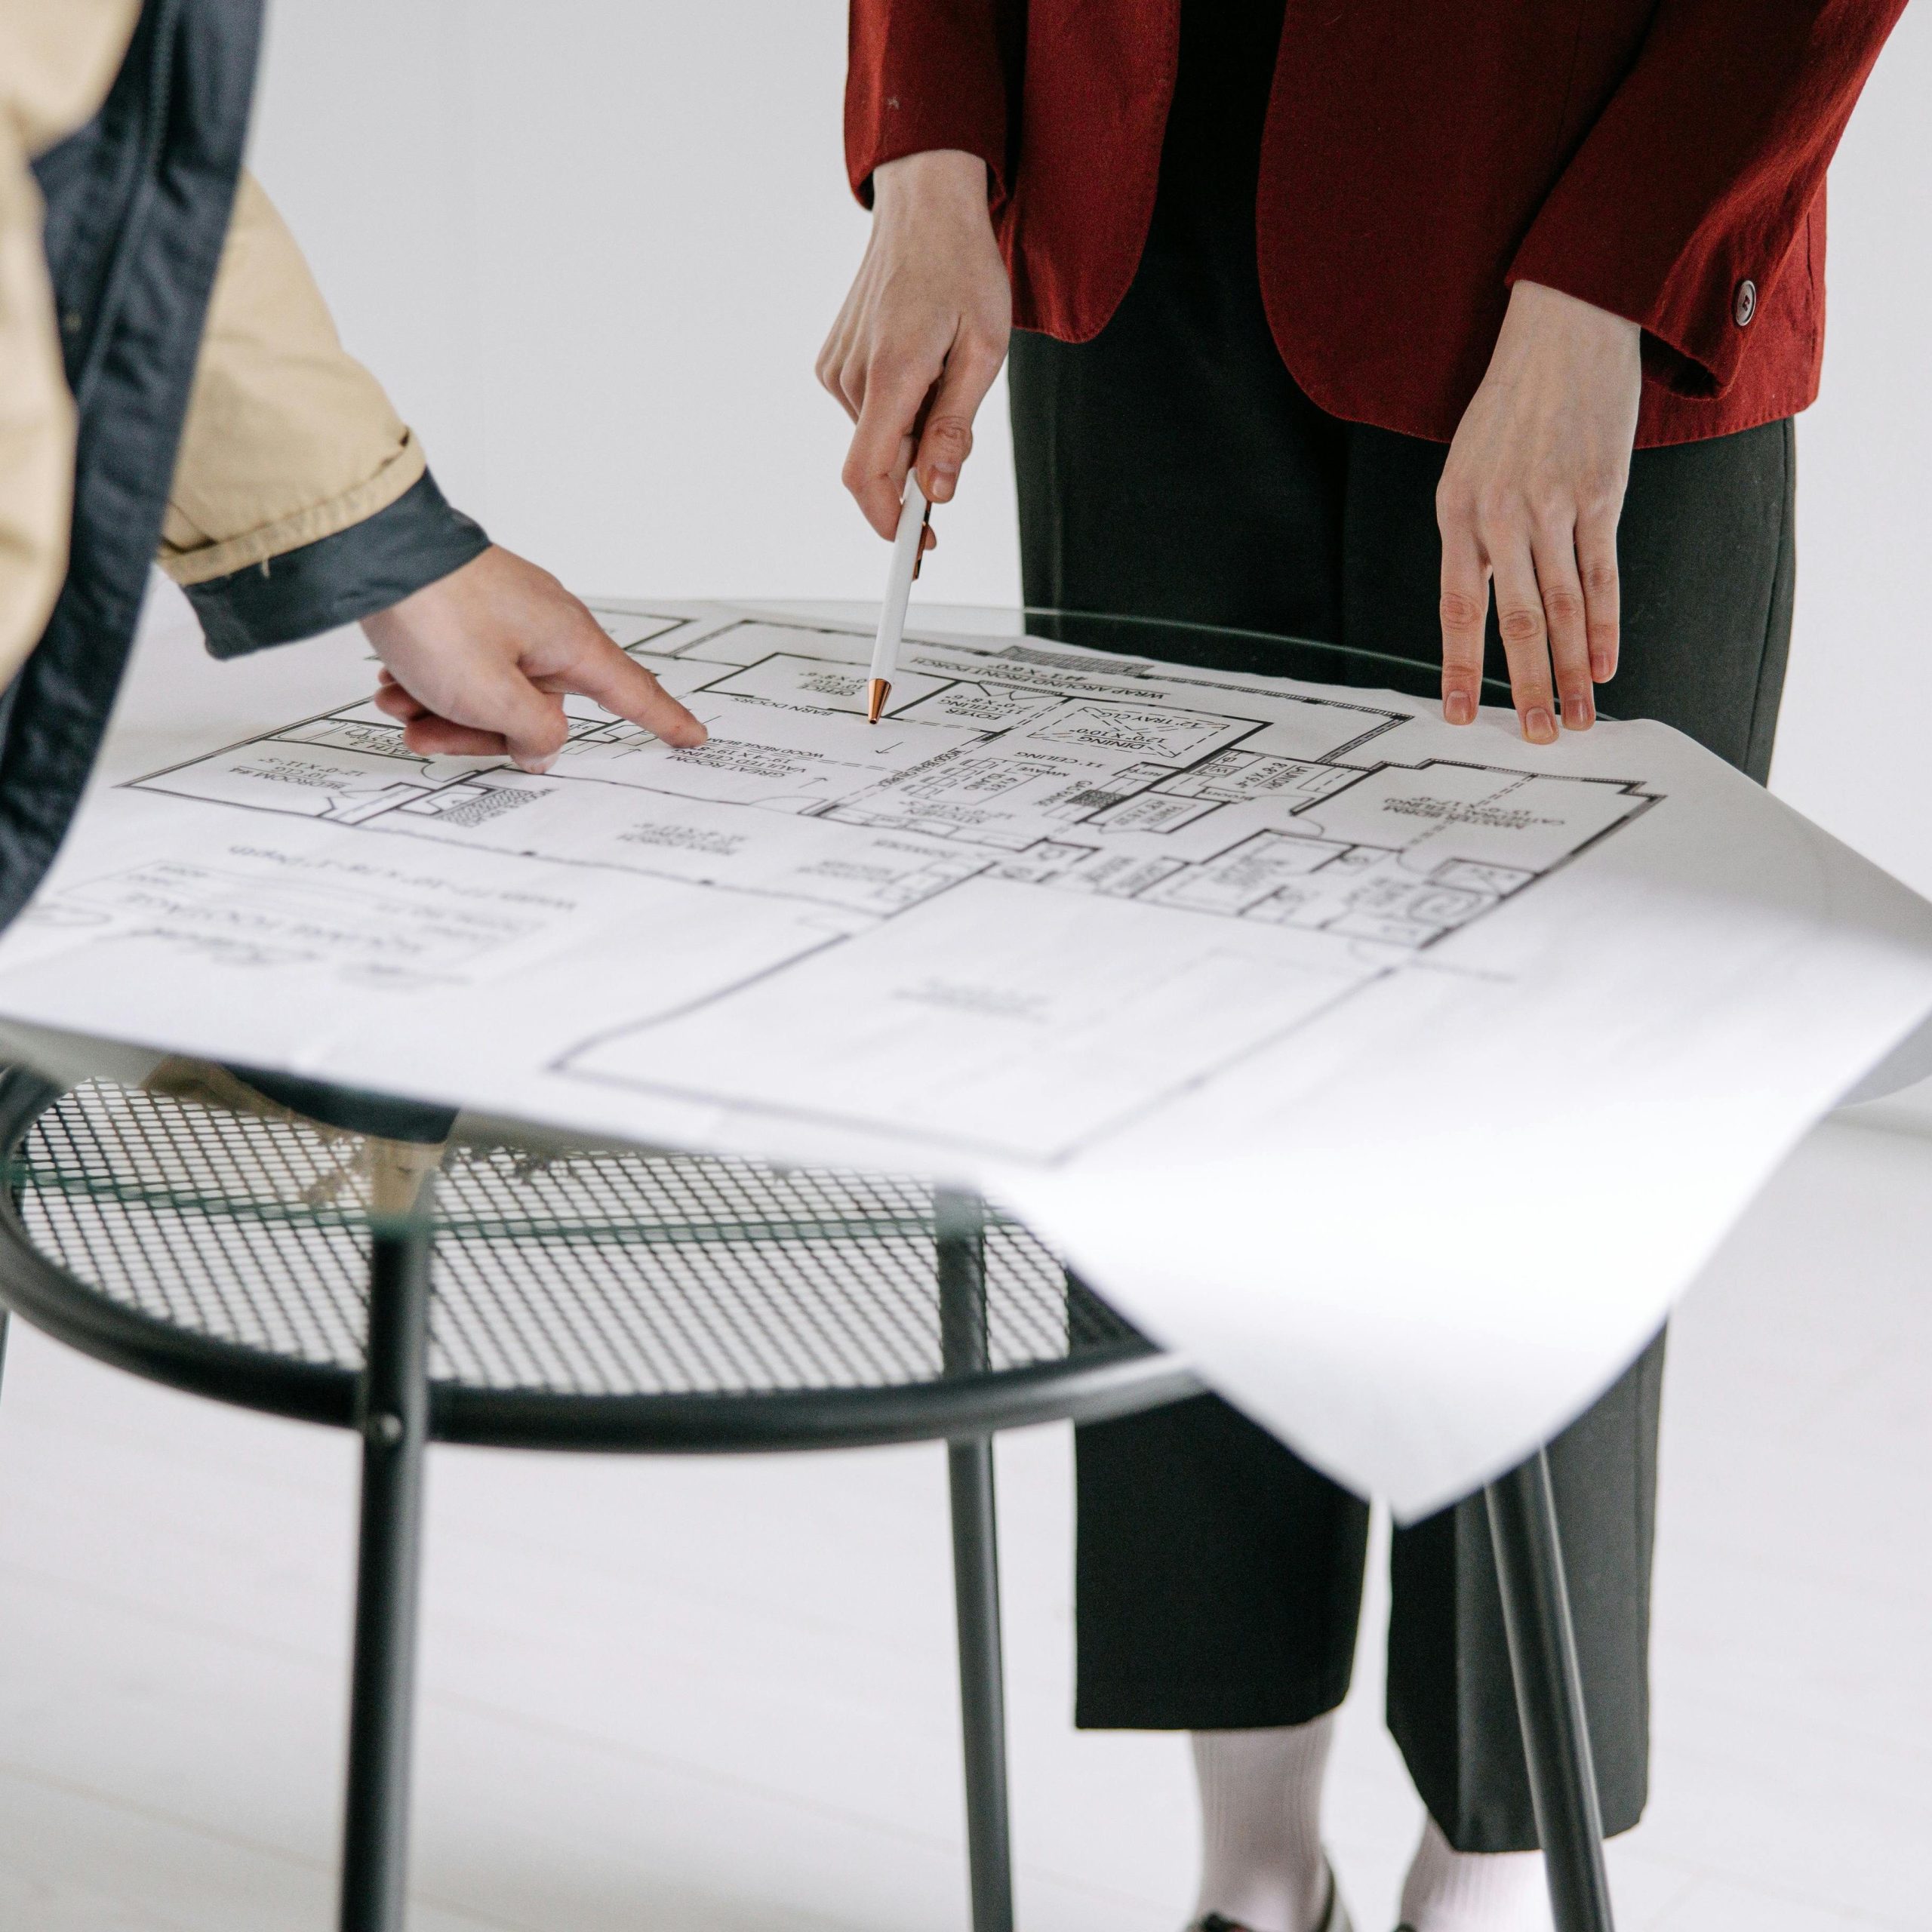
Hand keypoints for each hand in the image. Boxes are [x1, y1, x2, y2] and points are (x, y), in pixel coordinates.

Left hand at [362, 546, 705, 770]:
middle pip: (535, 708)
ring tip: (398, 704)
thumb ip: (532, 732)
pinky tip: (393, 683)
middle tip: (429, 737)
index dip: (663, 720)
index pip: (631, 692)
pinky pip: (463, 664)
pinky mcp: (470, 608)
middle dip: (479, 732)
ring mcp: (506, 615)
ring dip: (442, 710)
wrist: (373, 547)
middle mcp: (546, 625)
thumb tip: (543, 745)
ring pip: (490, 690)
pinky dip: (428, 683)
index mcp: (569, 642)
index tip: (692, 736)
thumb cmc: (436, 613)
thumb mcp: (489, 695)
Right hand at [818, 148, 1010, 537]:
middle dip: (915, 477)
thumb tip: (938, 491)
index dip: (888, 524)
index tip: (914, 550)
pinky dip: (896, 413)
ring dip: (910, 436)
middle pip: (879, 464)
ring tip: (944, 380)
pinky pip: (867, 413)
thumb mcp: (984, 351)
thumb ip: (955, 427)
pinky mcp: (833, 362)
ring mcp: (836, 368)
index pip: (868, 476)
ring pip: (876, 439)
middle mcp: (851, 375)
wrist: (924, 206)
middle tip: (953, 465)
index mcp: (890, 373)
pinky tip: (921, 368)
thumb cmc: (963, 270)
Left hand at [1436, 279, 1641, 741]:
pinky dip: (1605, 624)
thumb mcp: (1467, 464)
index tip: (1461, 716)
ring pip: (1560, 607)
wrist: (1563, 331)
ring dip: (1571, 669)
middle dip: (1526, 686)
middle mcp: (1499, 515)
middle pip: (1513, 620)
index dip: (1460, 668)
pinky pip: (1601, 573)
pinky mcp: (1600, 495)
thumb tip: (1482, 597)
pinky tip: (1606, 663)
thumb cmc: (1511, 403)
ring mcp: (1552, 506)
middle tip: (1536, 736)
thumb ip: (1472, 531)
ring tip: (1579, 717)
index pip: (1456, 608)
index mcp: (1456, 512)